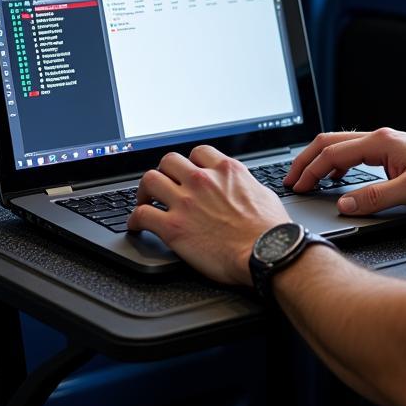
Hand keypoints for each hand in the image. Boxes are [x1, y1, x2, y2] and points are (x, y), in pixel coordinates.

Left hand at [126, 145, 286, 285]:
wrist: (266, 252)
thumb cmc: (270, 229)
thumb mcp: (263, 193)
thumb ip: (245, 185)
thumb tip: (242, 188)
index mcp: (226, 170)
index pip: (198, 152)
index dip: (191, 163)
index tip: (187, 173)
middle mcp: (203, 180)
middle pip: (169, 161)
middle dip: (164, 172)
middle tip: (163, 185)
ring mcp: (186, 202)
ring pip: (150, 180)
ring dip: (144, 191)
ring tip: (145, 201)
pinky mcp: (173, 227)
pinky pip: (142, 215)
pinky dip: (135, 220)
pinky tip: (137, 226)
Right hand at [284, 128, 405, 215]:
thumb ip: (376, 197)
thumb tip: (344, 204)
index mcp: (380, 142)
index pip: (333, 152)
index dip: (311, 170)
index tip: (297, 186)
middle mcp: (379, 139)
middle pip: (330, 143)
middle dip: (306, 161)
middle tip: (290, 180)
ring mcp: (383, 144)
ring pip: (339, 146)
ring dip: (319, 162)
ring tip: (305, 179)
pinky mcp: (388, 153)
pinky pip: (352, 154)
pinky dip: (335, 165)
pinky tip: (334, 179)